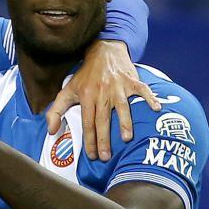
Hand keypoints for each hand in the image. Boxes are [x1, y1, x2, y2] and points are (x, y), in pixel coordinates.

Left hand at [46, 40, 159, 161]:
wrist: (103, 51)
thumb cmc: (85, 76)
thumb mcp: (66, 91)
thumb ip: (55, 111)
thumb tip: (51, 131)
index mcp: (86, 96)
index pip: (87, 122)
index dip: (89, 140)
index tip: (92, 155)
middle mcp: (102, 92)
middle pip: (102, 119)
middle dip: (104, 139)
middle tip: (105, 156)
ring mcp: (118, 86)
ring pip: (122, 107)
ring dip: (125, 122)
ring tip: (127, 138)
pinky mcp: (132, 80)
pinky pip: (142, 89)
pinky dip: (150, 97)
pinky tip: (156, 108)